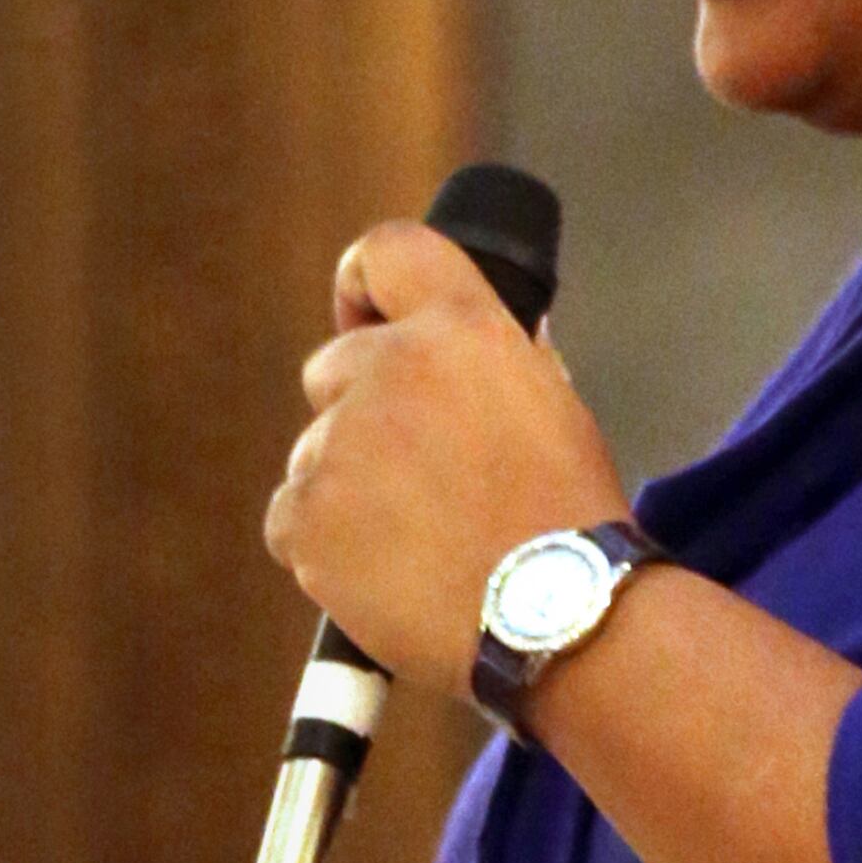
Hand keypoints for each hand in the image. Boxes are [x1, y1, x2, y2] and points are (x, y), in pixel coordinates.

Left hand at [268, 216, 628, 693]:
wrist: (557, 611)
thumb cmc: (569, 512)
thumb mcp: (550, 402)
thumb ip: (489, 363)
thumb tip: (454, 355)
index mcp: (461, 329)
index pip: (388, 251)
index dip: (363, 285)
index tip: (367, 320)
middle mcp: (390, 367)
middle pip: (334, 367)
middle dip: (363, 412)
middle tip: (418, 474)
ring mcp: (338, 441)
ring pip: (316, 450)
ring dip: (349, 485)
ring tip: (417, 540)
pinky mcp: (302, 514)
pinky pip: (292, 516)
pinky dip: (325, 543)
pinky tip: (384, 571)